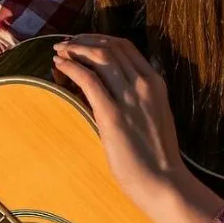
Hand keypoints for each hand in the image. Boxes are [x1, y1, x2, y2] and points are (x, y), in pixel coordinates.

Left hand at [52, 34, 186, 212]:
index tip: (82, 42)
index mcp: (156, 83)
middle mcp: (144, 84)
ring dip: (75, 49)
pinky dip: (71, 67)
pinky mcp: (112, 115)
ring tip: (59, 52)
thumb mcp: (153, 116)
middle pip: (110, 46)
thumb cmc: (156, 157)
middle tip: (65, 45)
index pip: (125, 47)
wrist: (165, 183)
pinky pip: (88, 80)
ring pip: (99, 56)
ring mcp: (130, 98)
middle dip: (83, 41)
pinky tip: (60, 66)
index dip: (100, 39)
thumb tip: (108, 88)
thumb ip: (137, 98)